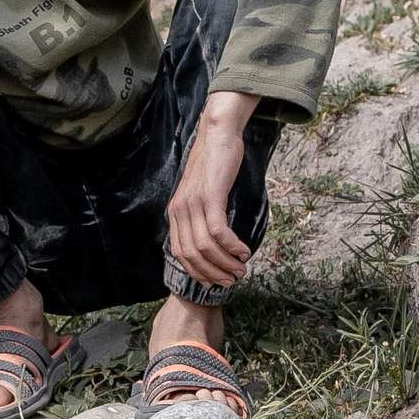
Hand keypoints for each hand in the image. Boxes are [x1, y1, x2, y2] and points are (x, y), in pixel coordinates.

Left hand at [166, 90, 261, 287]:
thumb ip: (200, 216)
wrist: (217, 135)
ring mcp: (193, 202)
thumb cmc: (213, 166)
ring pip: (205, 246)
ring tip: (241, 268)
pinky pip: (218, 230)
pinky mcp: (210, 195)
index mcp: (175, 212)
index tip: (213, 282)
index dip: (196, 272)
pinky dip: (232, 245)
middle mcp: (180, 209)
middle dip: (213, 273)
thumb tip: (212, 241)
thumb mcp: (200, 194)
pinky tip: (243, 250)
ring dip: (225, 263)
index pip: (179, 253)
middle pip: (192, 254)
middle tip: (233, 279)